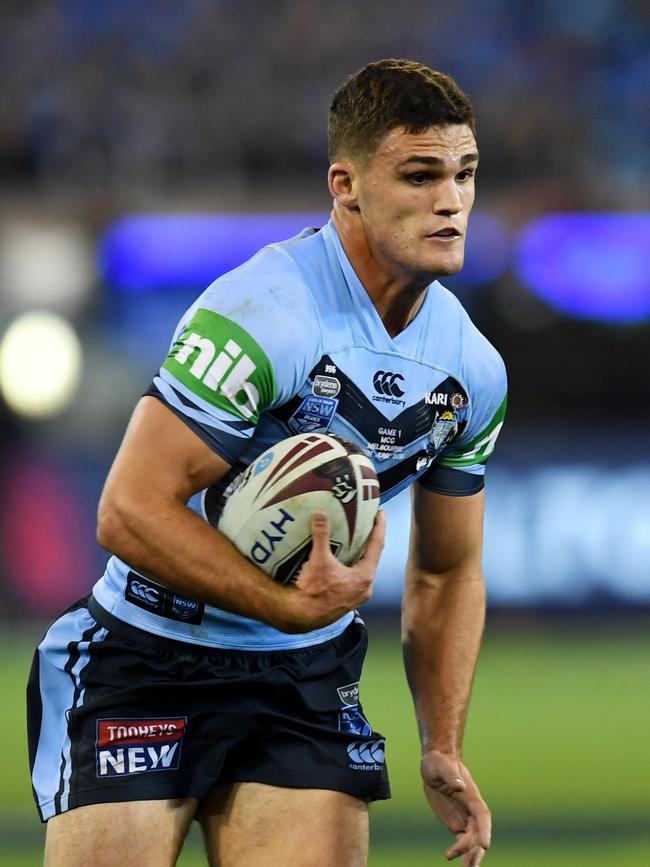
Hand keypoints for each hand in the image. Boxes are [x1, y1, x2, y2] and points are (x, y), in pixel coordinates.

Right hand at [282, 510, 384, 631]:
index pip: (377, 545)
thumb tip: (321, 514)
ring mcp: (356, 596)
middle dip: (370, 541)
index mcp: (364, 576)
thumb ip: (321, 535)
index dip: (379, 527)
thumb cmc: (313, 591)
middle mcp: (365, 588)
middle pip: (372, 558)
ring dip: (360, 555)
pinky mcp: (347, 601)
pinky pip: (354, 579)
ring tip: (356, 541)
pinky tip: (343, 562)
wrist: (301, 616)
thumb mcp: (319, 560)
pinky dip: (352, 567)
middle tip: (368, 524)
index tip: (381, 513)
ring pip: (363, 570)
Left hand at [421, 750, 490, 865]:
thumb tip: (459, 787)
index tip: (485, 845)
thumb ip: (451, 776)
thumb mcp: (442, 767)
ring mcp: (465, 818)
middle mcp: (472, 810)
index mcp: (471, 796)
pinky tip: (459, 863)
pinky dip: (463, 853)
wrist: (437, 763)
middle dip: (476, 850)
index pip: (482, 816)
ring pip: (472, 841)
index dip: (484, 830)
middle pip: (478, 833)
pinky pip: (463, 841)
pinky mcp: (456, 823)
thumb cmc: (440, 762)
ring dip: (471, 856)